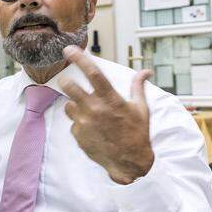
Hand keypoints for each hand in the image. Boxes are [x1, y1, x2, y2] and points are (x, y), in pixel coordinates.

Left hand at [59, 46, 154, 184]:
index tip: (69, 49)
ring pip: (68, 105)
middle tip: (67, 81)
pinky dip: (80, 123)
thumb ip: (138, 87)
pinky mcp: (77, 134)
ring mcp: (84, 122)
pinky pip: (73, 122)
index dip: (79, 58)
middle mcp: (94, 109)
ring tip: (90, 113)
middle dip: (65, 81)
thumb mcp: (141, 109)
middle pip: (68, 86)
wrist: (129, 162)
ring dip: (75, 105)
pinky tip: (92, 130)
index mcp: (111, 99)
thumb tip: (146, 71)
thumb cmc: (137, 133)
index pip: (93, 73)